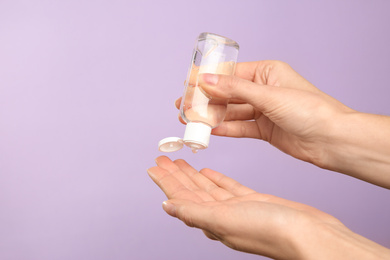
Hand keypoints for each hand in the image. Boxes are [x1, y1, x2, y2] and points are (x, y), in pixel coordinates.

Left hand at [147, 156, 389, 258]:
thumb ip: (195, 212)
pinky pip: (228, 187)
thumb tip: (167, 206)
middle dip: (177, 175)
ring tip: (181, 161)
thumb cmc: (271, 229)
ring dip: (193, 175)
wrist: (309, 234)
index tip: (154, 167)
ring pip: (208, 188)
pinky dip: (217, 178)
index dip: (167, 183)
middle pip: (192, 191)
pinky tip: (208, 170)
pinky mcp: (253, 201)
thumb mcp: (226, 219)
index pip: (181, 198)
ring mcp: (237, 208)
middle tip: (163, 159)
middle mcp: (221, 216)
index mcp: (212, 221)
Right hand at [175, 61, 389, 187]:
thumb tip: (207, 80)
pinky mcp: (265, 130)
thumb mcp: (268, 95)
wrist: (331, 140)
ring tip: (191, 120)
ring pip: (232, 112)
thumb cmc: (310, 110)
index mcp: (267, 72)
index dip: (208, 79)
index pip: (231, 74)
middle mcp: (264, 90)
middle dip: (206, 100)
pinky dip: (226, 129)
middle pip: (228, 94)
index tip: (188, 84)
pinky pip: (240, 127)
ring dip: (213, 116)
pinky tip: (210, 130)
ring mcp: (264, 111)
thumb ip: (235, 89)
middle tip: (184, 105)